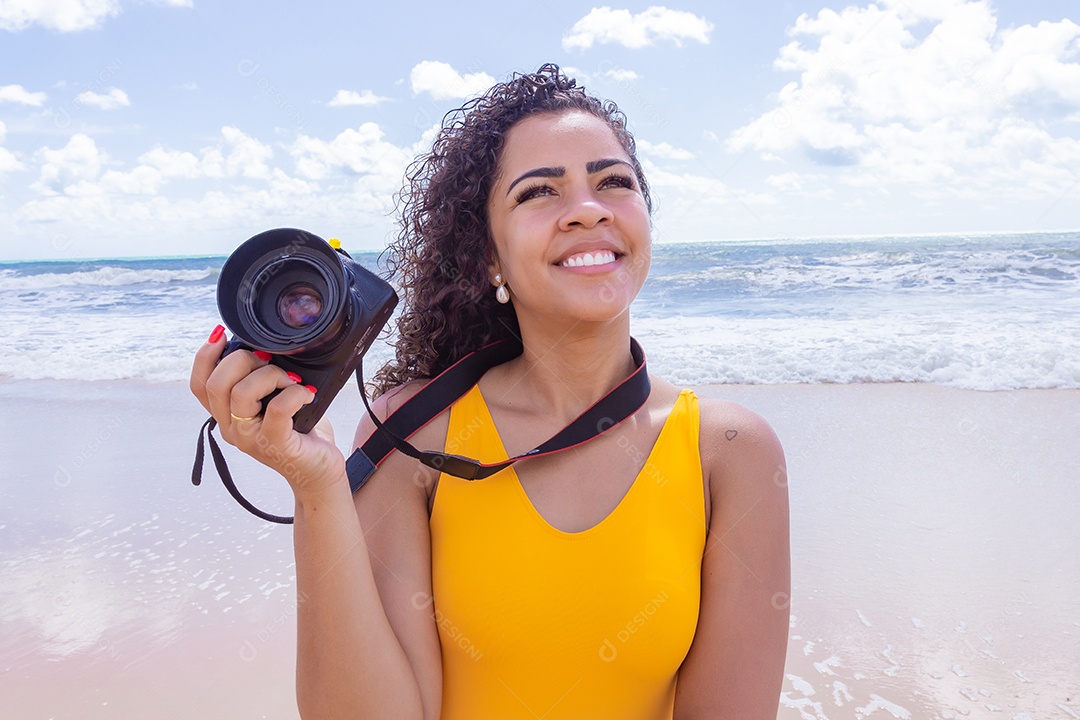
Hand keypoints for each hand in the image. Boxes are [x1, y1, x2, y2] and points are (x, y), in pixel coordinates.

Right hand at [189, 325, 347, 499]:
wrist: (318, 471)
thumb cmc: (298, 432)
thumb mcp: (272, 401)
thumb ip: (259, 380)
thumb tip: (259, 347)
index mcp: (226, 416)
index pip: (199, 385)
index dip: (204, 356)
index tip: (221, 334)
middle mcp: (232, 429)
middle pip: (217, 384)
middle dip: (243, 360)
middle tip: (270, 362)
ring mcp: (251, 439)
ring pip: (242, 393)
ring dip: (270, 375)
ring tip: (291, 381)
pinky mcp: (276, 445)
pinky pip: (278, 408)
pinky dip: (295, 393)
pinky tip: (307, 394)